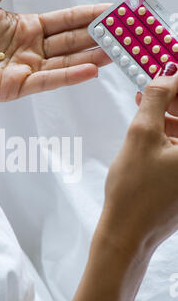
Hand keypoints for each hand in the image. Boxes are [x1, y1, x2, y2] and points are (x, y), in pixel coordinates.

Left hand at [0, 0, 109, 102]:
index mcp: (24, 24)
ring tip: (116, 52)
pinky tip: (90, 69)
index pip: (65, 20)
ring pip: (64, 62)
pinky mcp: (14, 87)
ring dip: (90, 57)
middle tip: (124, 35)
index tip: (112, 12)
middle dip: (97, 37)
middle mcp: (28, 48)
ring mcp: (23, 68)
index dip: (88, 16)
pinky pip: (46, 81)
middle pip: (70, 42)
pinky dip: (68, 76)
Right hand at [101, 65, 177, 260]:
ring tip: (147, 97)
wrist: (127, 233)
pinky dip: (171, 129)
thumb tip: (168, 73)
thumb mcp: (141, 134)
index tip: (173, 66)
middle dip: (177, 96)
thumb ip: (157, 97)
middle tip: (160, 78)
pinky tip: (151, 119)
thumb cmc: (134, 191)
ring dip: (172, 111)